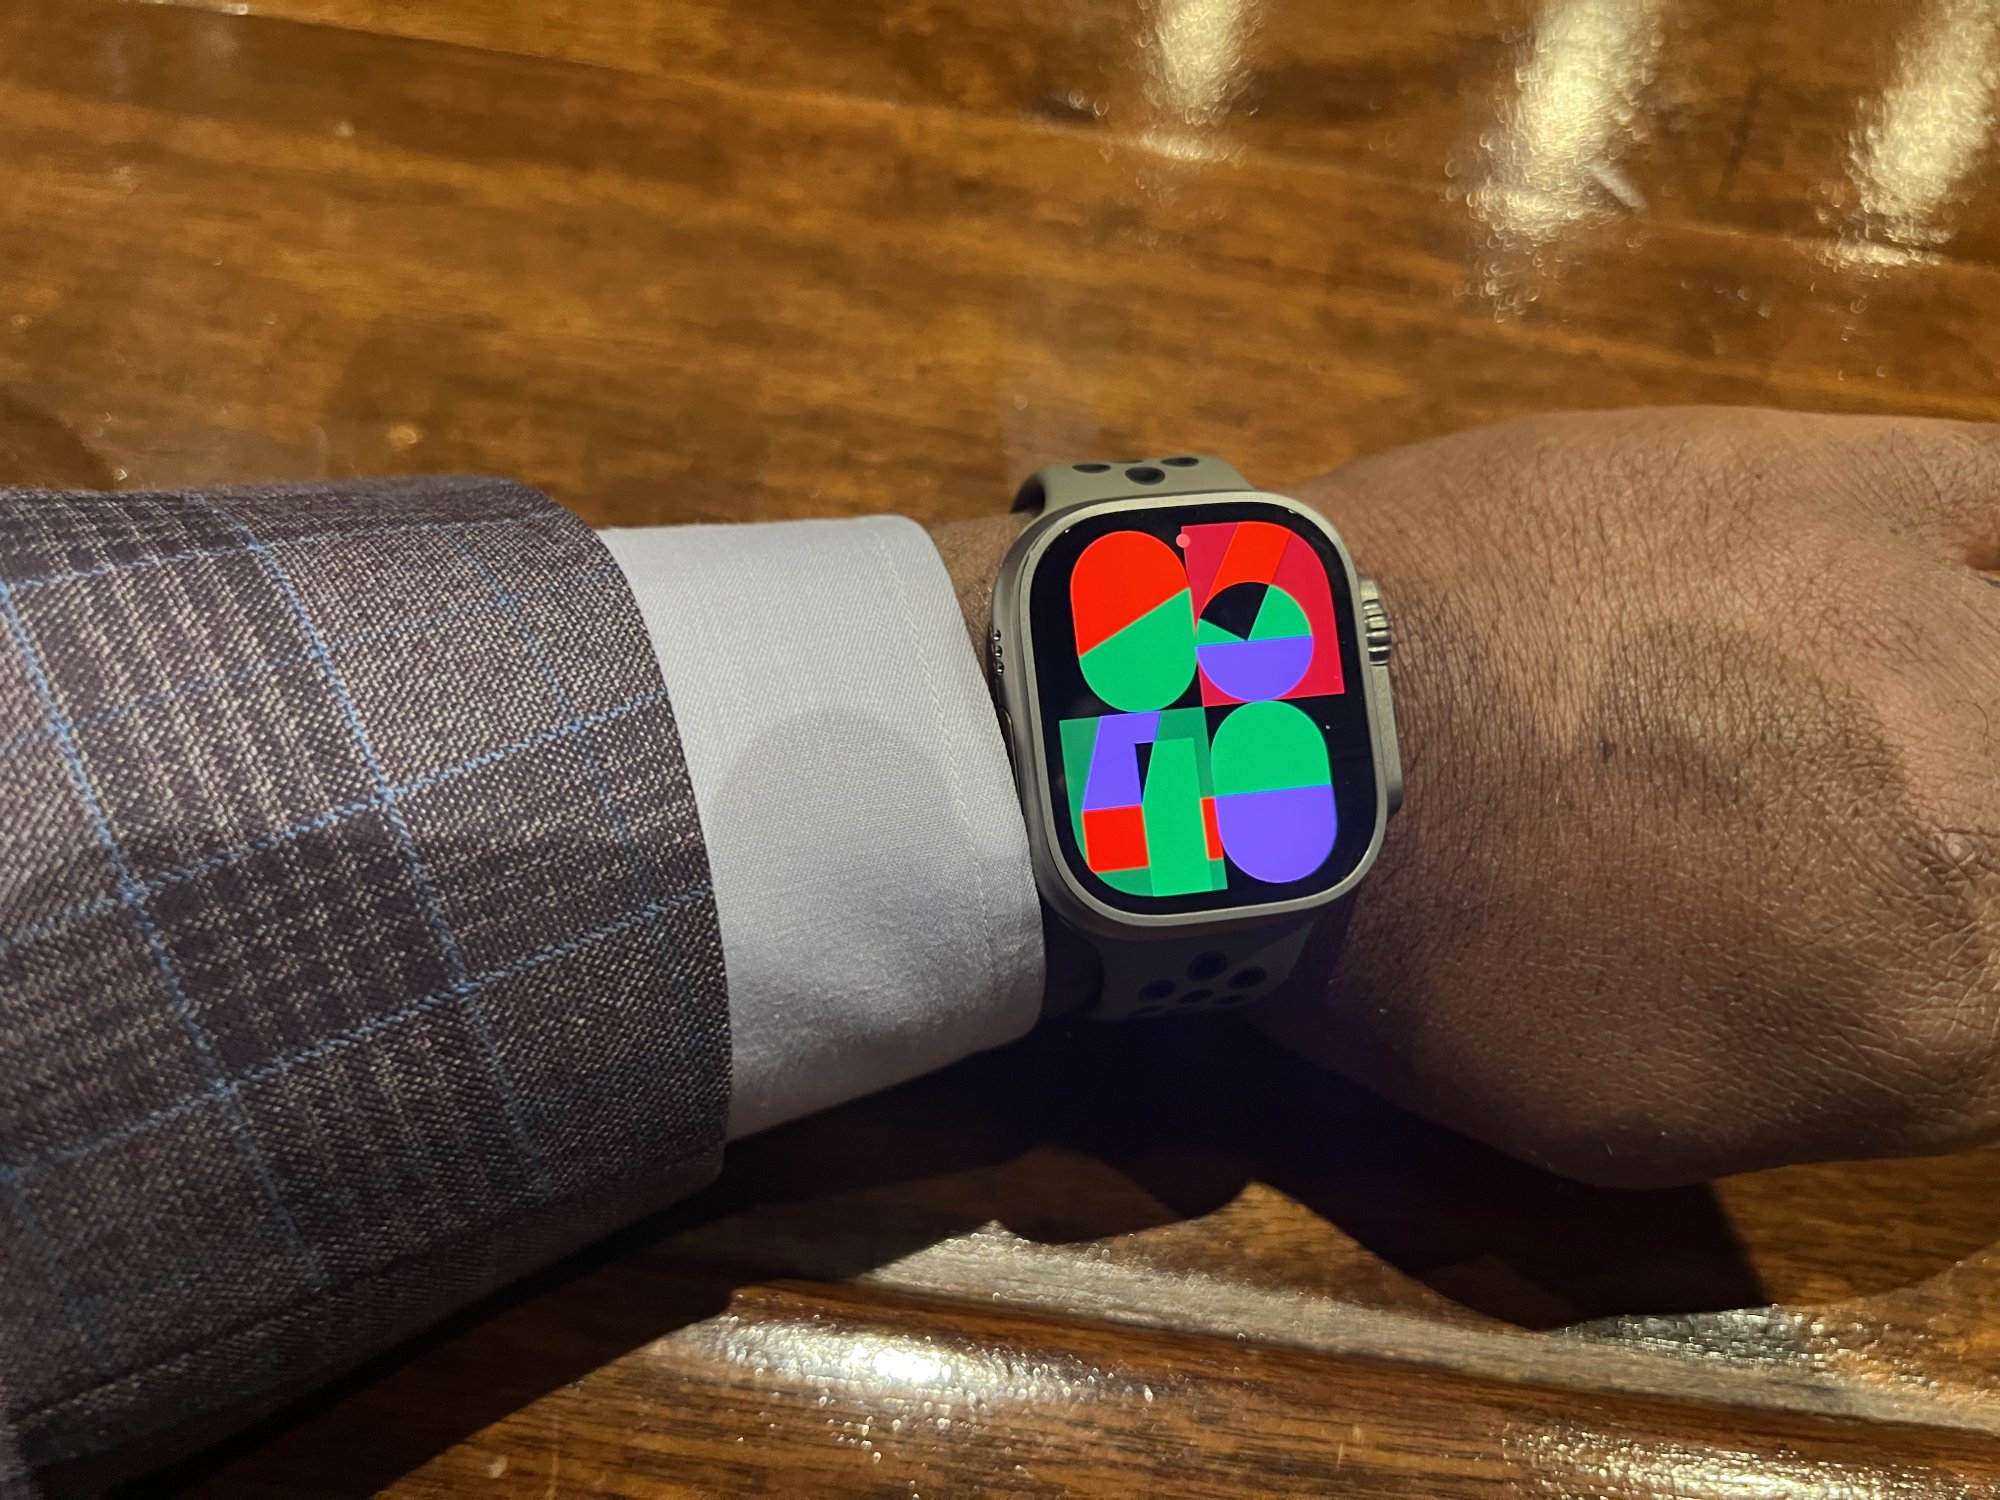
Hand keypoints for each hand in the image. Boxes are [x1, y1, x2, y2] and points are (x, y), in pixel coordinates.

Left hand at [1267, 408, 1999, 1184]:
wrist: (1316, 744)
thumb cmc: (1438, 962)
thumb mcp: (1654, 1114)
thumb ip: (1848, 1054)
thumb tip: (1924, 976)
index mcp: (1958, 1022)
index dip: (1966, 958)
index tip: (1894, 927)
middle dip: (1955, 843)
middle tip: (1831, 834)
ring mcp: (1948, 636)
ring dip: (1955, 716)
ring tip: (1845, 729)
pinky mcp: (1857, 485)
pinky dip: (1982, 553)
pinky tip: (1922, 591)